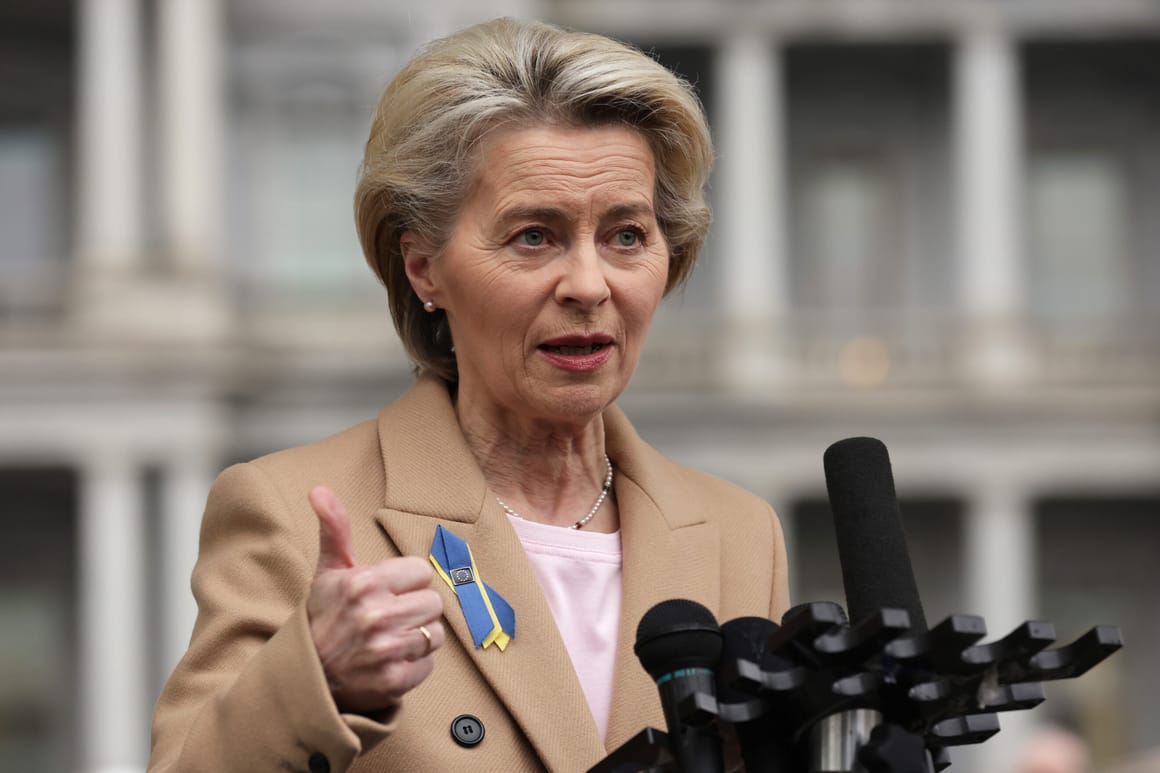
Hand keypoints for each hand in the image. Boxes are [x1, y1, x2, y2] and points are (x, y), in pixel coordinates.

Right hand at [306, 486, 444, 713]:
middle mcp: (376, 615)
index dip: (406, 583)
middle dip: (414, 609)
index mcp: (364, 583)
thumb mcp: (328, 571)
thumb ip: (334, 528)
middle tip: (388, 618)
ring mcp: (386, 650)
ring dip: (416, 638)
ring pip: (435, 633)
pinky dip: (413, 666)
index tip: (387, 592)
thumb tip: (319, 489)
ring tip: (389, 639)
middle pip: (433, 603)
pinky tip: (389, 662)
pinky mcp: (393, 680)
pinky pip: (429, 664)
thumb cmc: (323, 618)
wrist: (306, 676)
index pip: (421, 572)